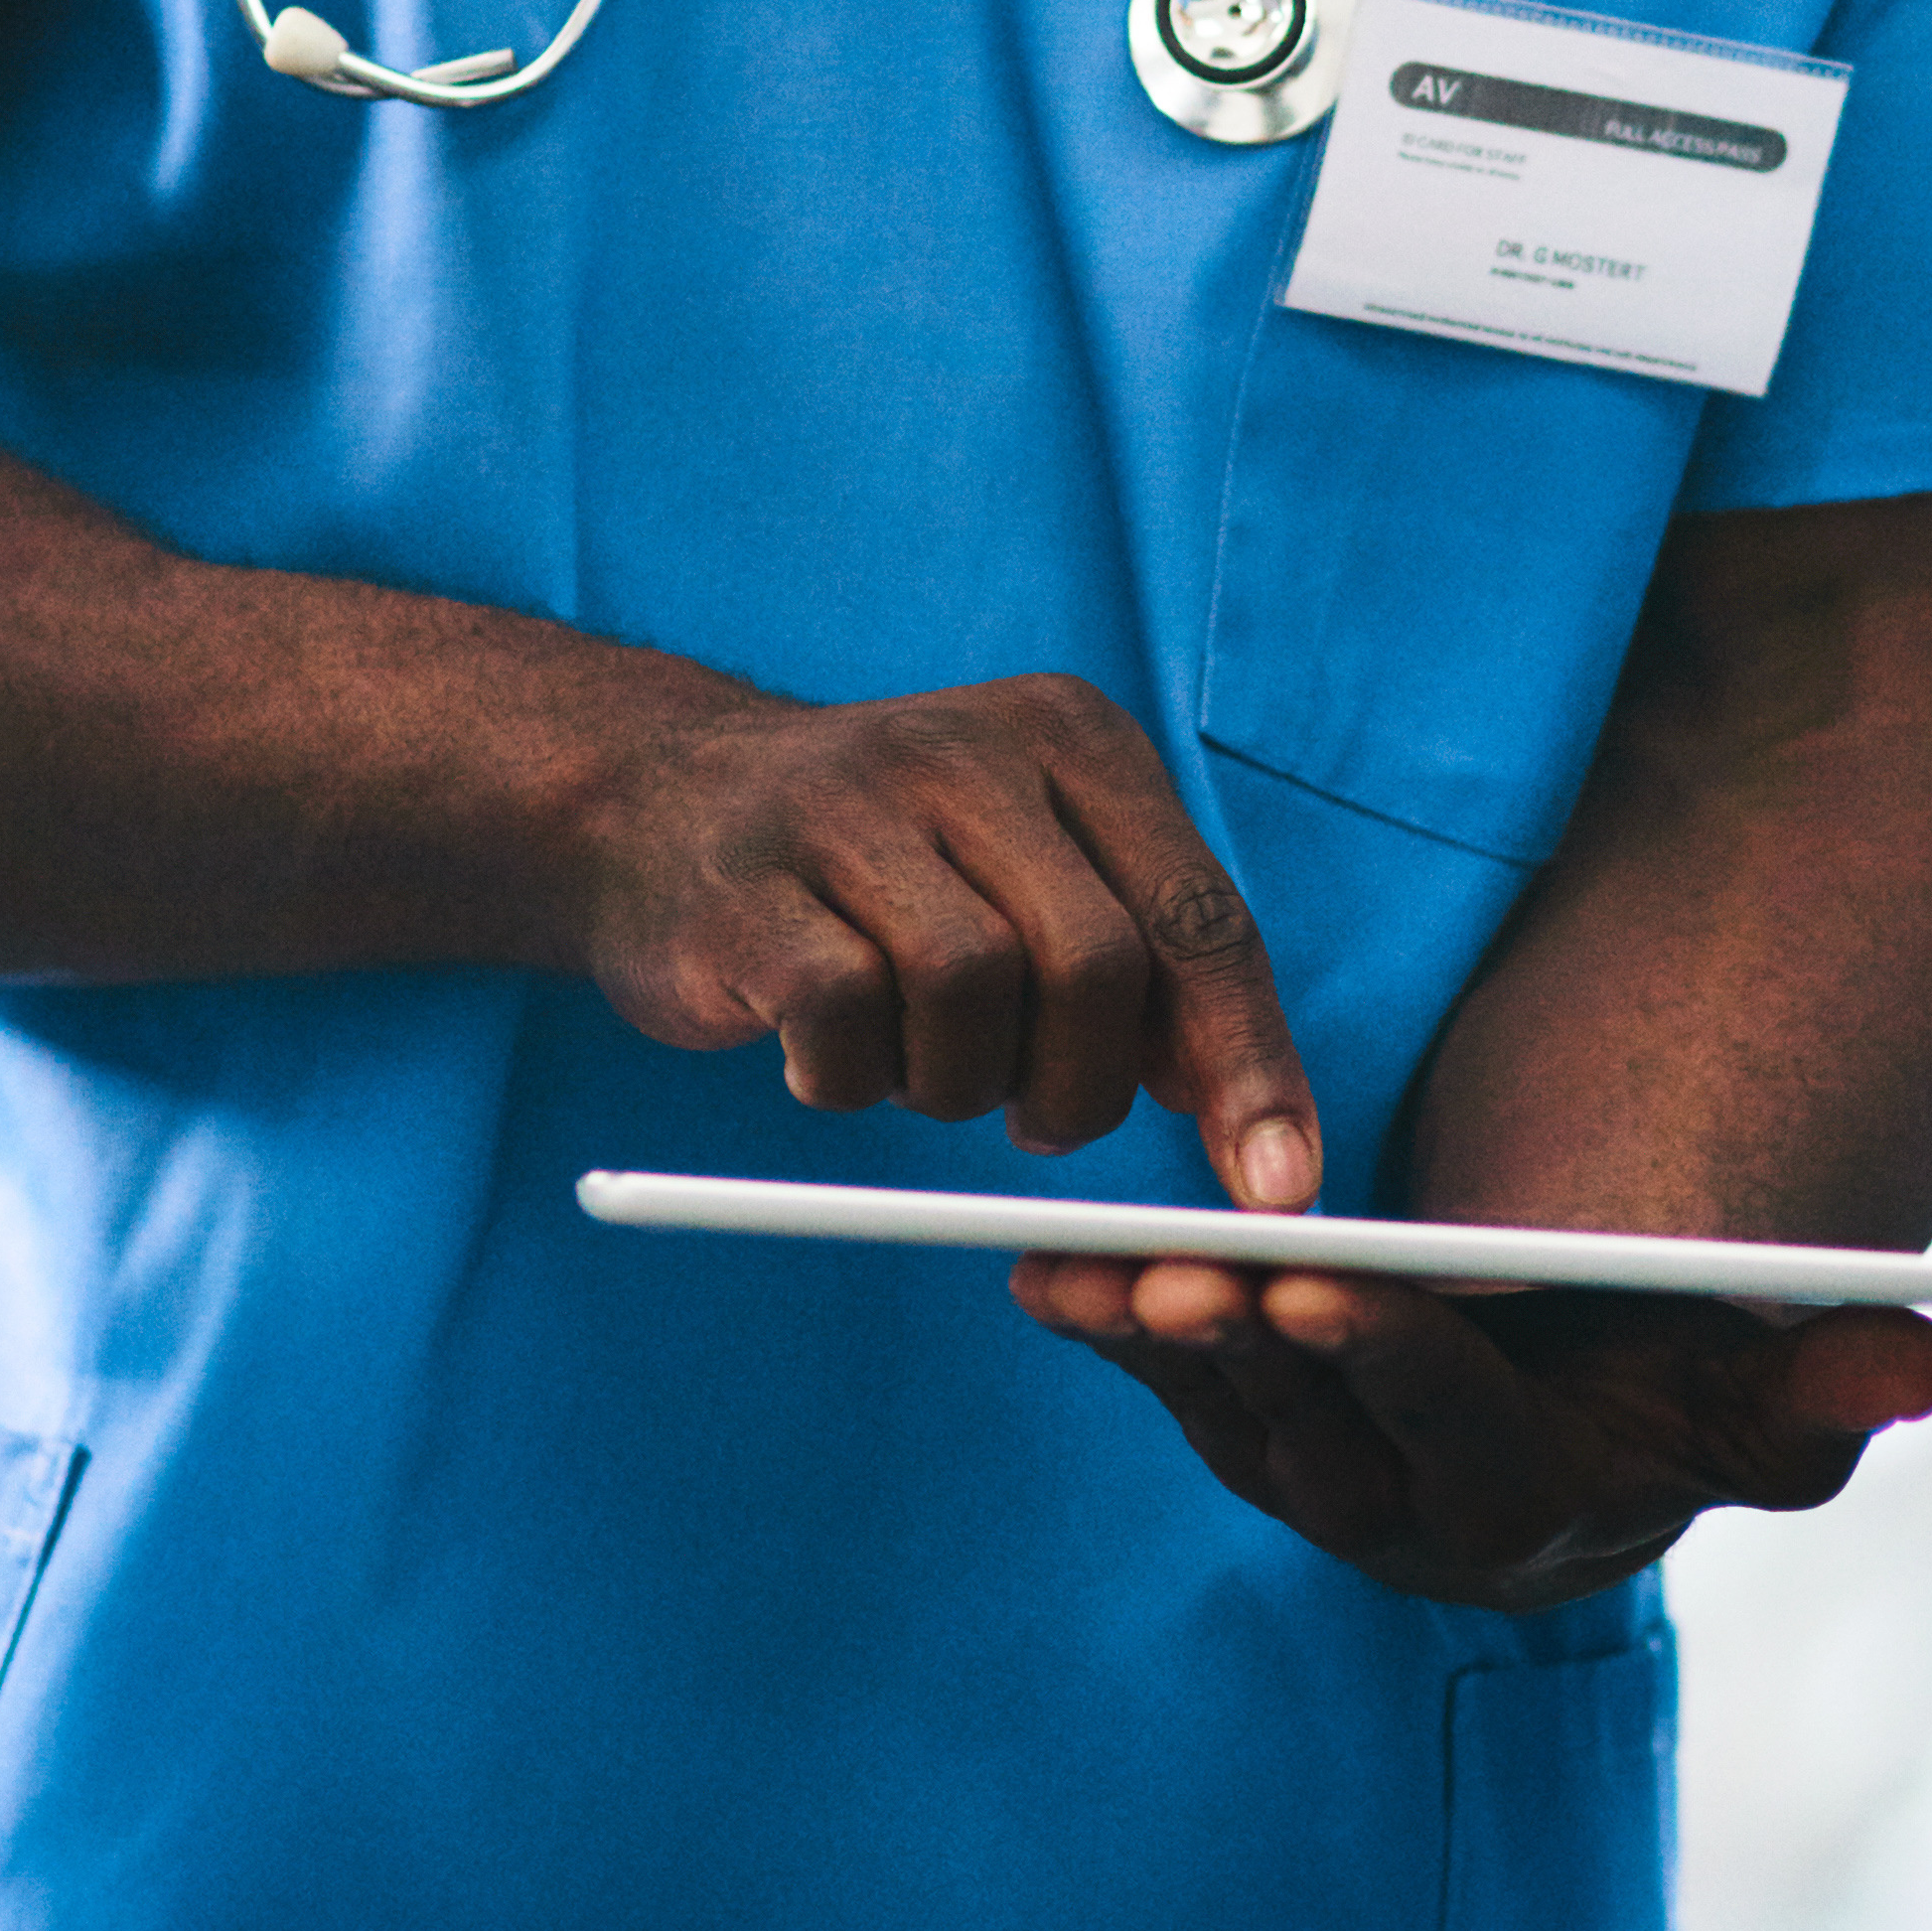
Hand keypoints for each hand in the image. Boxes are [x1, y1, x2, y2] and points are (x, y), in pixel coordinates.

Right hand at [567, 673, 1316, 1201]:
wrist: (650, 802)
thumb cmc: (884, 869)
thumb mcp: (1032, 870)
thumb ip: (1146, 965)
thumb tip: (1255, 1125)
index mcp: (1073, 737)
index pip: (1201, 918)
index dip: (1250, 1065)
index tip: (1281, 1192)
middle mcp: (970, 748)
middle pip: (1099, 962)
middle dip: (1086, 1085)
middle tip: (1039, 1123)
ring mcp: (848, 808)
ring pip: (975, 990)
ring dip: (957, 1081)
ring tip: (917, 1064)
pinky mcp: (748, 890)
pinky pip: (847, 1022)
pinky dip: (853, 1078)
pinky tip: (829, 1056)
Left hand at [1007, 1255, 1931, 1608]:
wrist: (1610, 1357)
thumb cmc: (1699, 1352)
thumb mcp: (1767, 1369)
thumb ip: (1831, 1380)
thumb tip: (1925, 1364)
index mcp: (1549, 1519)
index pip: (1468, 1448)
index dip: (1398, 1369)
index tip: (1332, 1286)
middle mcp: (1426, 1537)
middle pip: (1325, 1454)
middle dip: (1249, 1364)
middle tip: (1182, 1276)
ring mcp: (1337, 1495)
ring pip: (1234, 1428)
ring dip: (1158, 1354)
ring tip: (1087, 1269)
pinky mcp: (1268, 1439)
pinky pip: (1181, 1394)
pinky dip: (1114, 1337)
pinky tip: (1043, 1276)